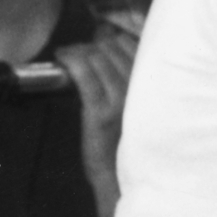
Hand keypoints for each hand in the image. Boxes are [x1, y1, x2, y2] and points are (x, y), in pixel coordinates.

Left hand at [54, 14, 144, 216]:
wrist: (119, 178)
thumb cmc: (126, 142)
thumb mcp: (136, 104)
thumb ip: (129, 75)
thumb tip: (111, 39)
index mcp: (153, 85)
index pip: (131, 44)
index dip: (110, 38)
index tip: (97, 41)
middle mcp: (140, 88)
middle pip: (112, 48)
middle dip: (92, 45)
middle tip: (78, 53)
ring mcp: (120, 98)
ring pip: (97, 57)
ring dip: (79, 51)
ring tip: (68, 56)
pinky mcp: (100, 111)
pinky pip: (84, 73)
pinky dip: (70, 60)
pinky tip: (62, 57)